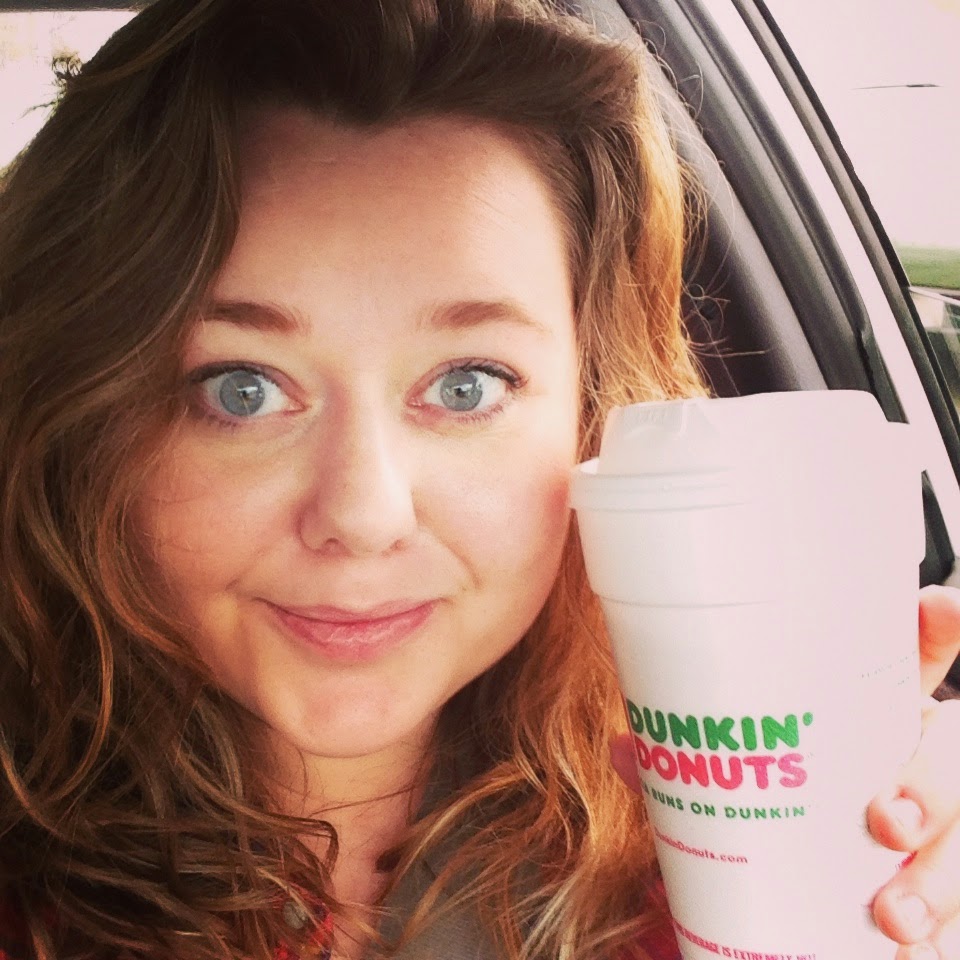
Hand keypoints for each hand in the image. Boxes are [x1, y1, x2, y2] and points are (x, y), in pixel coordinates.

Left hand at [609, 585, 959, 958]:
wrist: (812, 884)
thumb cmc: (780, 798)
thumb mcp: (746, 769)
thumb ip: (696, 759)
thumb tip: (628, 750)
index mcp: (874, 713)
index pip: (919, 659)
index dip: (939, 630)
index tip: (936, 606)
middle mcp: (915, 759)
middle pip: (953, 753)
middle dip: (934, 782)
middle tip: (886, 818)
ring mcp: (939, 824)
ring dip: (938, 878)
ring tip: (893, 914)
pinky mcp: (940, 886)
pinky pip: (958, 915)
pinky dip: (935, 934)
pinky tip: (904, 948)